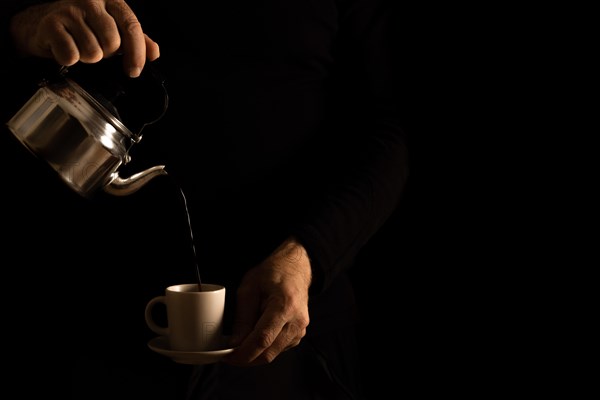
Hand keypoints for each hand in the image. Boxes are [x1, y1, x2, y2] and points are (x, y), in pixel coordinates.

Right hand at [8, 0, 158, 76]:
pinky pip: (71, 55)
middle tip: (96, 50)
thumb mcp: (113, 30)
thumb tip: (154, 52)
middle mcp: (91, 1)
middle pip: (112, 42)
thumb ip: (136, 40)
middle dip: (106, 54)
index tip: (134, 71)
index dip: (137, 53)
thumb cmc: (82, 27)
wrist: (41, 23)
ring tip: (80, 48)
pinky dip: (69, 60)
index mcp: (111, 1)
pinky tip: (66, 50)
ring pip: (93, 51)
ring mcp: (70, 10)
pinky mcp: (51, 23)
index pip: (132, 27)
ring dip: (87, 58)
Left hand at [226, 237, 311, 365]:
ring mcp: (300, 329)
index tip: (228, 356)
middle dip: (246, 358)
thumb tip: (235, 343)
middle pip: (268, 353)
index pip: (262, 340)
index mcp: (284, 306)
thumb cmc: (273, 273)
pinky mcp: (299, 334)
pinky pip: (278, 349)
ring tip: (241, 342)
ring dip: (255, 354)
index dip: (243, 353)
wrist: (294, 268)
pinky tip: (255, 337)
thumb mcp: (249, 289)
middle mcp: (296, 321)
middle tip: (229, 354)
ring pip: (273, 355)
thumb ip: (242, 318)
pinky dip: (264, 349)